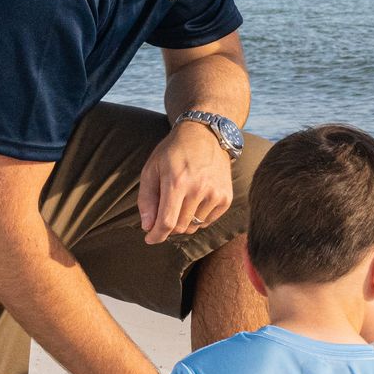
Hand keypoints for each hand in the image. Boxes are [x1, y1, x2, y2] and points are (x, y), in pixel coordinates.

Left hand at [138, 121, 234, 245]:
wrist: (206, 134)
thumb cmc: (174, 151)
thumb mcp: (152, 169)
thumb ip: (147, 199)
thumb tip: (147, 226)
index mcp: (177, 182)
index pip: (167, 222)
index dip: (156, 235)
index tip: (149, 239)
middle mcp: (199, 189)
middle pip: (180, 227)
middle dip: (168, 226)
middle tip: (163, 214)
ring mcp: (215, 194)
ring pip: (194, 226)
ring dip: (183, 221)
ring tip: (181, 201)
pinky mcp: (226, 197)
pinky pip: (208, 221)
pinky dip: (198, 218)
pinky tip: (195, 200)